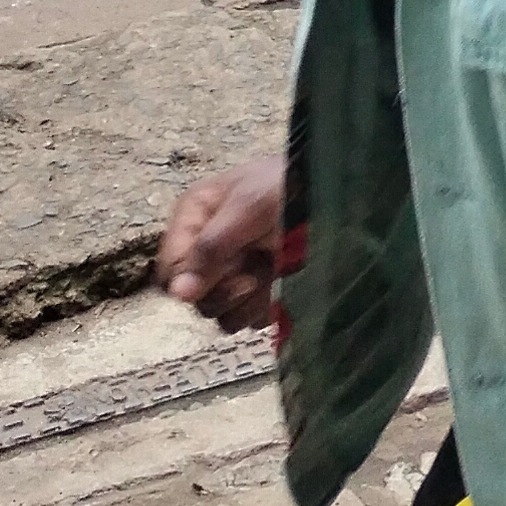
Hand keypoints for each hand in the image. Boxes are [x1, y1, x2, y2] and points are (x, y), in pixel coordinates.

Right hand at [156, 152, 288, 329]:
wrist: (335, 191)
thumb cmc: (289, 187)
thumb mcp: (247, 207)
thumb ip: (211, 247)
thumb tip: (178, 295)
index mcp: (195, 218)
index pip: (170, 269)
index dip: (191, 280)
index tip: (222, 275)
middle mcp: (208, 247)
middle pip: (194, 297)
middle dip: (223, 291)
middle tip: (251, 277)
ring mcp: (234, 271)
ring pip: (220, 313)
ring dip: (246, 302)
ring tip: (270, 275)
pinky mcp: (258, 290)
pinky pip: (249, 318)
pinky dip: (265, 306)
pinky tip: (282, 285)